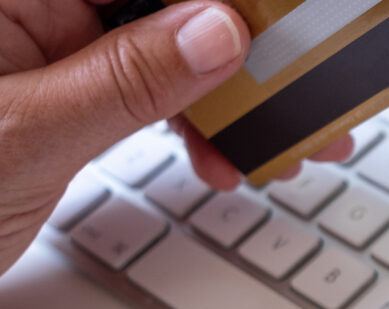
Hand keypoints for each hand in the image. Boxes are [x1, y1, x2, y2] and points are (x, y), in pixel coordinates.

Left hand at [0, 0, 351, 276]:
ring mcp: (32, 46)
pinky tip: (219, 152)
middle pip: (155, 7)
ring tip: (277, 142)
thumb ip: (126, 80)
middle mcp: (19, 8)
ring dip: (223, 97)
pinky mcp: (49, 90)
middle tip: (300, 93)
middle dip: (235, 51)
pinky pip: (135, 89)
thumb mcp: (23, 138)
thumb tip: (215, 33)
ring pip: (155, 48)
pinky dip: (184, 123)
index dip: (221, 1)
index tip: (281, 26)